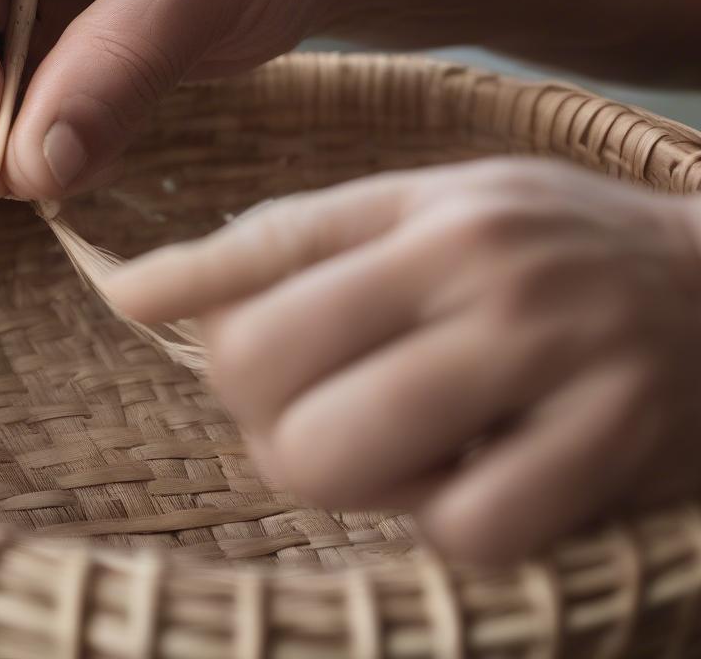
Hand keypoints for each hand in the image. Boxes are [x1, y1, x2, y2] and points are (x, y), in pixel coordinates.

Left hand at [103, 158, 700, 562]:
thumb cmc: (552, 247)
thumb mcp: (433, 209)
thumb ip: (304, 242)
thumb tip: (146, 287)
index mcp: (426, 208)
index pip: (262, 244)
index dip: (180, 284)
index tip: (127, 298)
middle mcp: (475, 268)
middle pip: (264, 363)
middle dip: (256, 406)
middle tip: (307, 402)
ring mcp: (546, 354)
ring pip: (337, 453)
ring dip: (337, 472)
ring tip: (392, 443)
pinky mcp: (611, 447)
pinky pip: (463, 530)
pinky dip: (446, 522)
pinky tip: (478, 476)